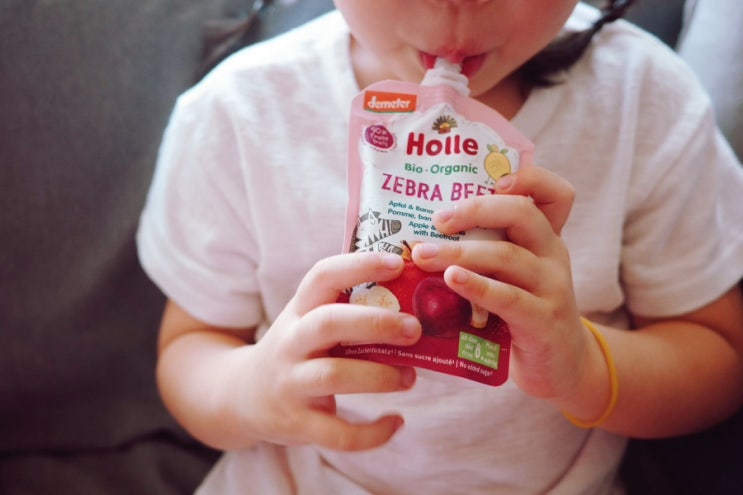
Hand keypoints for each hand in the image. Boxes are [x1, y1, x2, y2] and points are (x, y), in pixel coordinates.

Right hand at [234, 252, 420, 450]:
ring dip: (380, 376)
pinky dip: (372, 433)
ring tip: (410, 376)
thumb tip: (415, 296)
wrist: (241, 396)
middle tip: (414, 328)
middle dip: (375, 323)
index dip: (359, 265)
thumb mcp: (308, 320)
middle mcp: (290, 342)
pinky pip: (338, 432)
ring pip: (334, 375)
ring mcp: (291, 383)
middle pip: (328, 323)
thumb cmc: (296, 350)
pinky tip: (396, 422)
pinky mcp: (297, 422)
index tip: (397, 263)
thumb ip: (348, 308)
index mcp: (299, 310)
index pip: (323, 276)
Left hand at [411, 166, 588, 401]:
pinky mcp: (544, 320)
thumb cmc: (522, 314)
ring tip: (424, 255)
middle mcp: (553, 255)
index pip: (555, 193)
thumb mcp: (512, 275)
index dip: (529, 179)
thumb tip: (420, 236)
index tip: (494, 181)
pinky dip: (478, 287)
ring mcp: (552, 287)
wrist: (559, 367)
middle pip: (523, 214)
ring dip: (460, 253)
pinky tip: (452, 281)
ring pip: (507, 256)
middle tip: (437, 220)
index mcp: (545, 238)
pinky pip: (509, 298)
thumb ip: (486, 251)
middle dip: (475, 210)